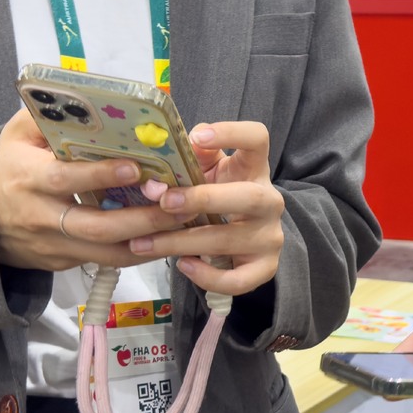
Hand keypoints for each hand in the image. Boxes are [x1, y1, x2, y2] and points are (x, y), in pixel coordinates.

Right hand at [0, 111, 285, 294]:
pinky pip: (102, 261)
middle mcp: (39, 216)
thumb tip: (96, 98)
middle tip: (178, 203)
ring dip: (147, 242)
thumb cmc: (8, 165)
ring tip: (183, 224)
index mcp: (27, 176)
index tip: (137, 166)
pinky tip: (166, 238)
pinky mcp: (61, 263)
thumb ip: (52, 117)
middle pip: (94, 226)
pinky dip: (136, 253)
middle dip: (140, 218)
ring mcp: (51, 245)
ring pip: (104, 253)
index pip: (66, 179)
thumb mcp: (18, 134)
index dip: (101, 175)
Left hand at [128, 121, 287, 296]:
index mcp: (254, 168)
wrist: (245, 237)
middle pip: (249, 196)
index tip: (199, 136)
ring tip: (143, 243)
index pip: (258, 139)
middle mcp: (270, 200)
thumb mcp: (207, 172)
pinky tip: (184, 265)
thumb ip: (190, 158)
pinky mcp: (265, 268)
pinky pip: (238, 280)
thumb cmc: (217, 196)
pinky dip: (208, 277)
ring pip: (230, 241)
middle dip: (203, 199)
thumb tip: (161, 149)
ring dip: (182, 241)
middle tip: (164, 200)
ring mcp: (270, 237)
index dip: (233, 133)